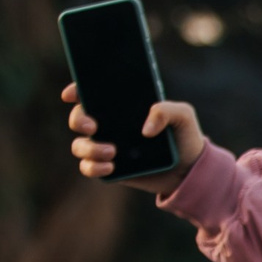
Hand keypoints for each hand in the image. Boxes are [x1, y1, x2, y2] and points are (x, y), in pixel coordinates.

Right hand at [66, 85, 204, 193]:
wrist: (189, 171)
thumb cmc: (184, 137)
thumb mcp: (183, 116)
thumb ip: (166, 111)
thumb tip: (145, 129)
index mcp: (122, 107)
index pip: (92, 94)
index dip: (77, 91)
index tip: (71, 94)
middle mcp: (109, 125)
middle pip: (78, 118)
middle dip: (78, 119)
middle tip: (93, 125)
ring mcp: (107, 146)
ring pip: (80, 145)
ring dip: (89, 147)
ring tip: (112, 152)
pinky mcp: (110, 168)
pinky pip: (88, 167)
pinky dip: (93, 167)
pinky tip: (110, 167)